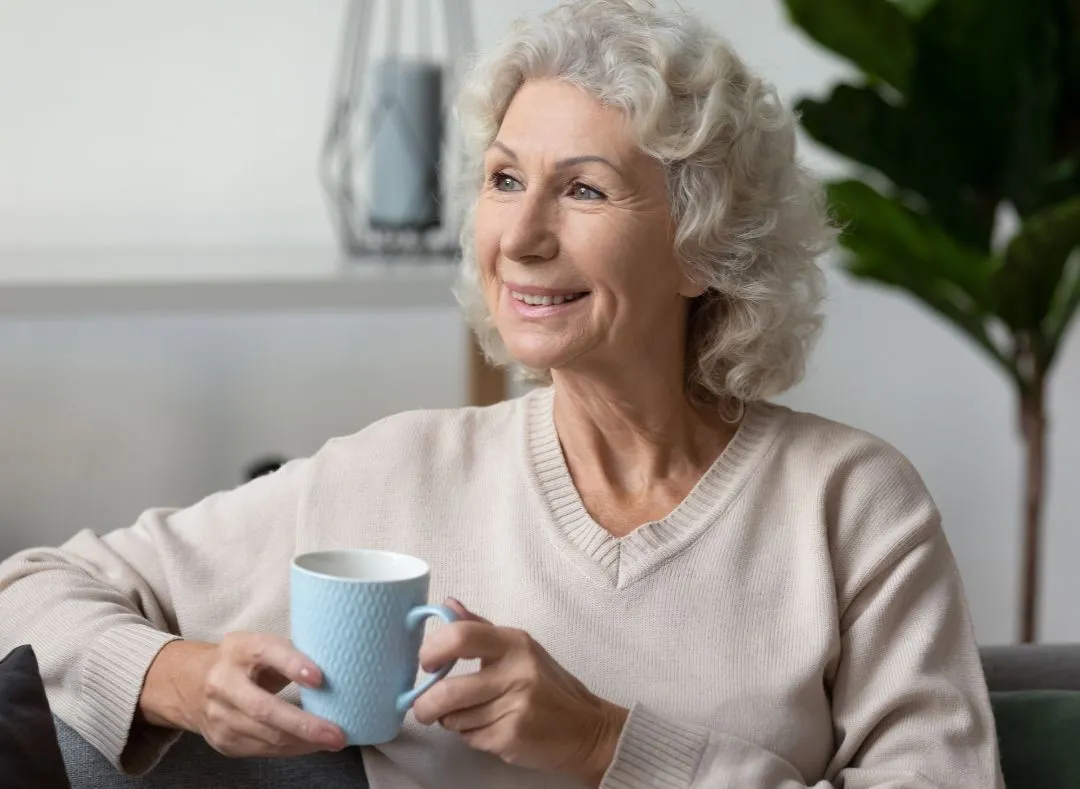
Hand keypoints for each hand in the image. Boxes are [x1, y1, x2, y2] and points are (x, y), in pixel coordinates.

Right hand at [140, 634, 346, 757]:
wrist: (190, 684)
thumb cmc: (243, 660)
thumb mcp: (260, 645)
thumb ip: (291, 653)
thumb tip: (340, 663)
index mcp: (238, 648)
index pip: (265, 652)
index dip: (293, 664)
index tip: (320, 678)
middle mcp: (223, 682)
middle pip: (264, 709)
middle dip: (304, 725)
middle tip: (337, 733)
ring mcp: (218, 715)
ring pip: (265, 736)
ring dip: (303, 742)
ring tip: (333, 741)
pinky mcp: (222, 740)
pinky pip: (262, 750)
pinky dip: (291, 749)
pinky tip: (311, 746)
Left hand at [413, 600, 628, 787]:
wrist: (587, 729)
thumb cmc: (548, 686)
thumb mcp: (520, 649)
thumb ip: (480, 628)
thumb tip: (446, 604)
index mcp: (514, 642)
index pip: (461, 636)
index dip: (432, 650)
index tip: (426, 663)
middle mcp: (516, 671)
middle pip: (448, 690)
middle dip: (425, 705)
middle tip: (424, 708)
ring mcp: (516, 706)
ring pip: (455, 719)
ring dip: (453, 722)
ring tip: (473, 715)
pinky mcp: (513, 737)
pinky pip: (470, 739)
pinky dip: (472, 737)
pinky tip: (492, 729)